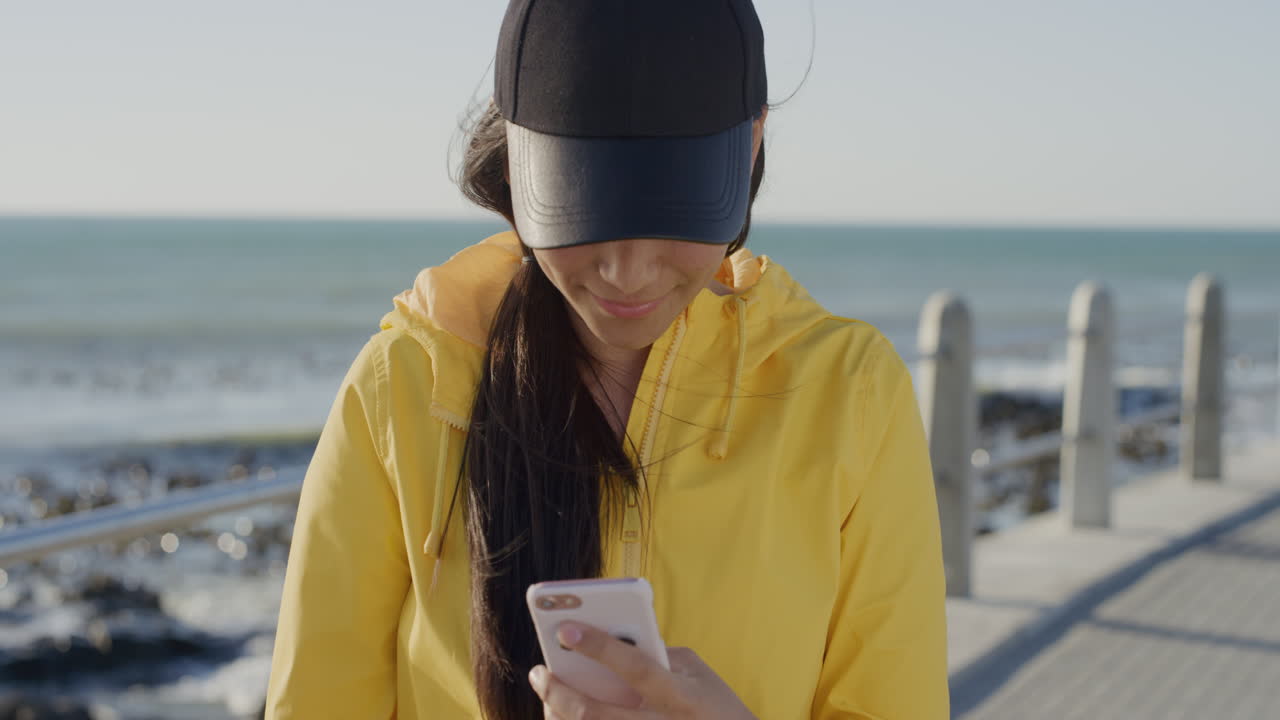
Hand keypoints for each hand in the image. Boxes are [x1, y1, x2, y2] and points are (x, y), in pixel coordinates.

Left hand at [528, 621, 756, 718]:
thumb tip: (611, 643)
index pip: (634, 667)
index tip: (565, 628)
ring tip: (547, 694)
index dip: (599, 647)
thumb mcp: (698, 673)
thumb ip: (658, 655)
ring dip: (558, 714)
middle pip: (596, 713)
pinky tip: (562, 715)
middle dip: (559, 692)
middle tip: (540, 672)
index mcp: (679, 696)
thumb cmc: (716, 706)